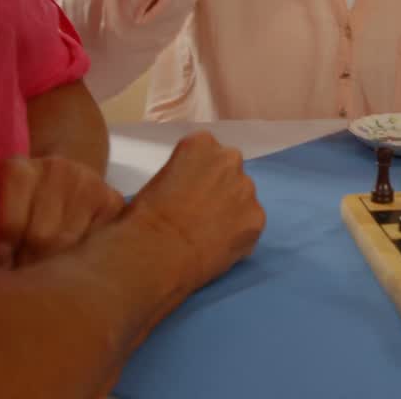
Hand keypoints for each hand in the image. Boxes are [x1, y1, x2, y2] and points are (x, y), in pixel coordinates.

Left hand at [0, 155, 125, 268]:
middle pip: (42, 236)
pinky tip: (72, 264)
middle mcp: (57, 169)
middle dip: (28, 264)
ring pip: (69, 242)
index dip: (1, 257)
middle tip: (20, 283)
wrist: (60, 175)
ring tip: (43, 278)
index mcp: (17, 169)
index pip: (9, 225)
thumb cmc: (16, 200)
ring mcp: (89, 182)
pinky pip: (97, 239)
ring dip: (54, 265)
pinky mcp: (113, 198)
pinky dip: (83, 257)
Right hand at [126, 131, 264, 292]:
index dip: (197, 173)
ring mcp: (247, 189)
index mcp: (201, 144)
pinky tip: (219, 246)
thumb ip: (180, 174)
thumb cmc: (142, 217)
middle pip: (229, 170)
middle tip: (199, 210)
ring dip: (231, 209)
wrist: (157, 255)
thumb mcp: (156, 181)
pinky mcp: (257, 218)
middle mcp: (230, 160)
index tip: (187, 190)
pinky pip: (250, 223)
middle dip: (219, 186)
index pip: (206, 151)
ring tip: (208, 232)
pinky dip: (239, 233)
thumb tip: (184, 189)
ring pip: (242, 197)